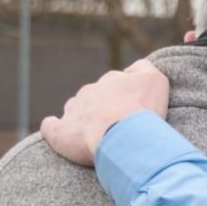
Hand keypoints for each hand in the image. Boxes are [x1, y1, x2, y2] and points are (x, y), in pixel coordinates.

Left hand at [41, 60, 168, 166]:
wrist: (123, 137)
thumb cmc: (141, 110)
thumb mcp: (155, 81)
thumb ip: (143, 68)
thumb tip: (132, 69)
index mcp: (111, 80)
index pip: (114, 82)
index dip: (123, 96)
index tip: (131, 110)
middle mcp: (89, 92)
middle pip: (93, 97)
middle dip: (102, 108)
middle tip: (117, 126)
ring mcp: (73, 111)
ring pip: (74, 110)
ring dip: (82, 119)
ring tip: (95, 135)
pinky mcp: (60, 133)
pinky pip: (51, 127)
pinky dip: (53, 128)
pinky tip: (56, 129)